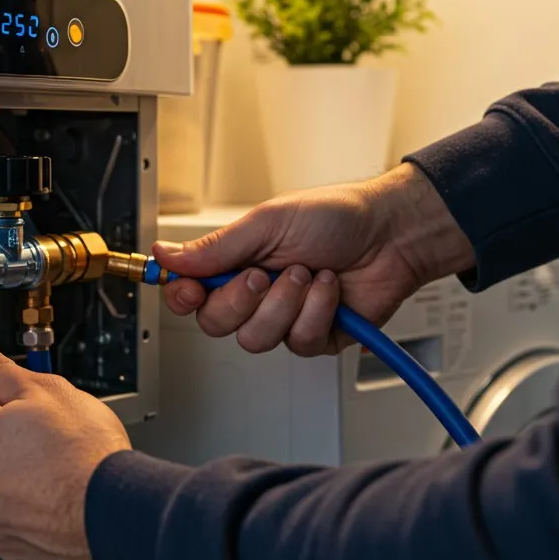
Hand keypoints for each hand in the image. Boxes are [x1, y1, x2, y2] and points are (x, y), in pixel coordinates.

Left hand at [0, 328, 131, 559]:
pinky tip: (59, 493)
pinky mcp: (15, 551)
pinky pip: (15, 519)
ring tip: (57, 463)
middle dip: (3, 430)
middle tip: (44, 424)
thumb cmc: (86, 457)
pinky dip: (31, 506)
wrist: (119, 515)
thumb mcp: (43, 391)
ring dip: (16, 472)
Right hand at [156, 163, 473, 355]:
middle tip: (264, 274)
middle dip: (241, 300)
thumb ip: (214, 248)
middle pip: (217, 324)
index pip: (190, 294)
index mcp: (237, 262)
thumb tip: (166, 254)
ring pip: (256, 339)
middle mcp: (257, 294)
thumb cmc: (336, 216)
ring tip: (308, 274)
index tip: (189, 289)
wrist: (392, 233)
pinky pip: (298, 342)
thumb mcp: (266, 223)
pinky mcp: (315, 336)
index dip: (183, 297)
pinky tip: (330, 287)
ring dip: (284, 304)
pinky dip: (316, 311)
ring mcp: (285, 317)